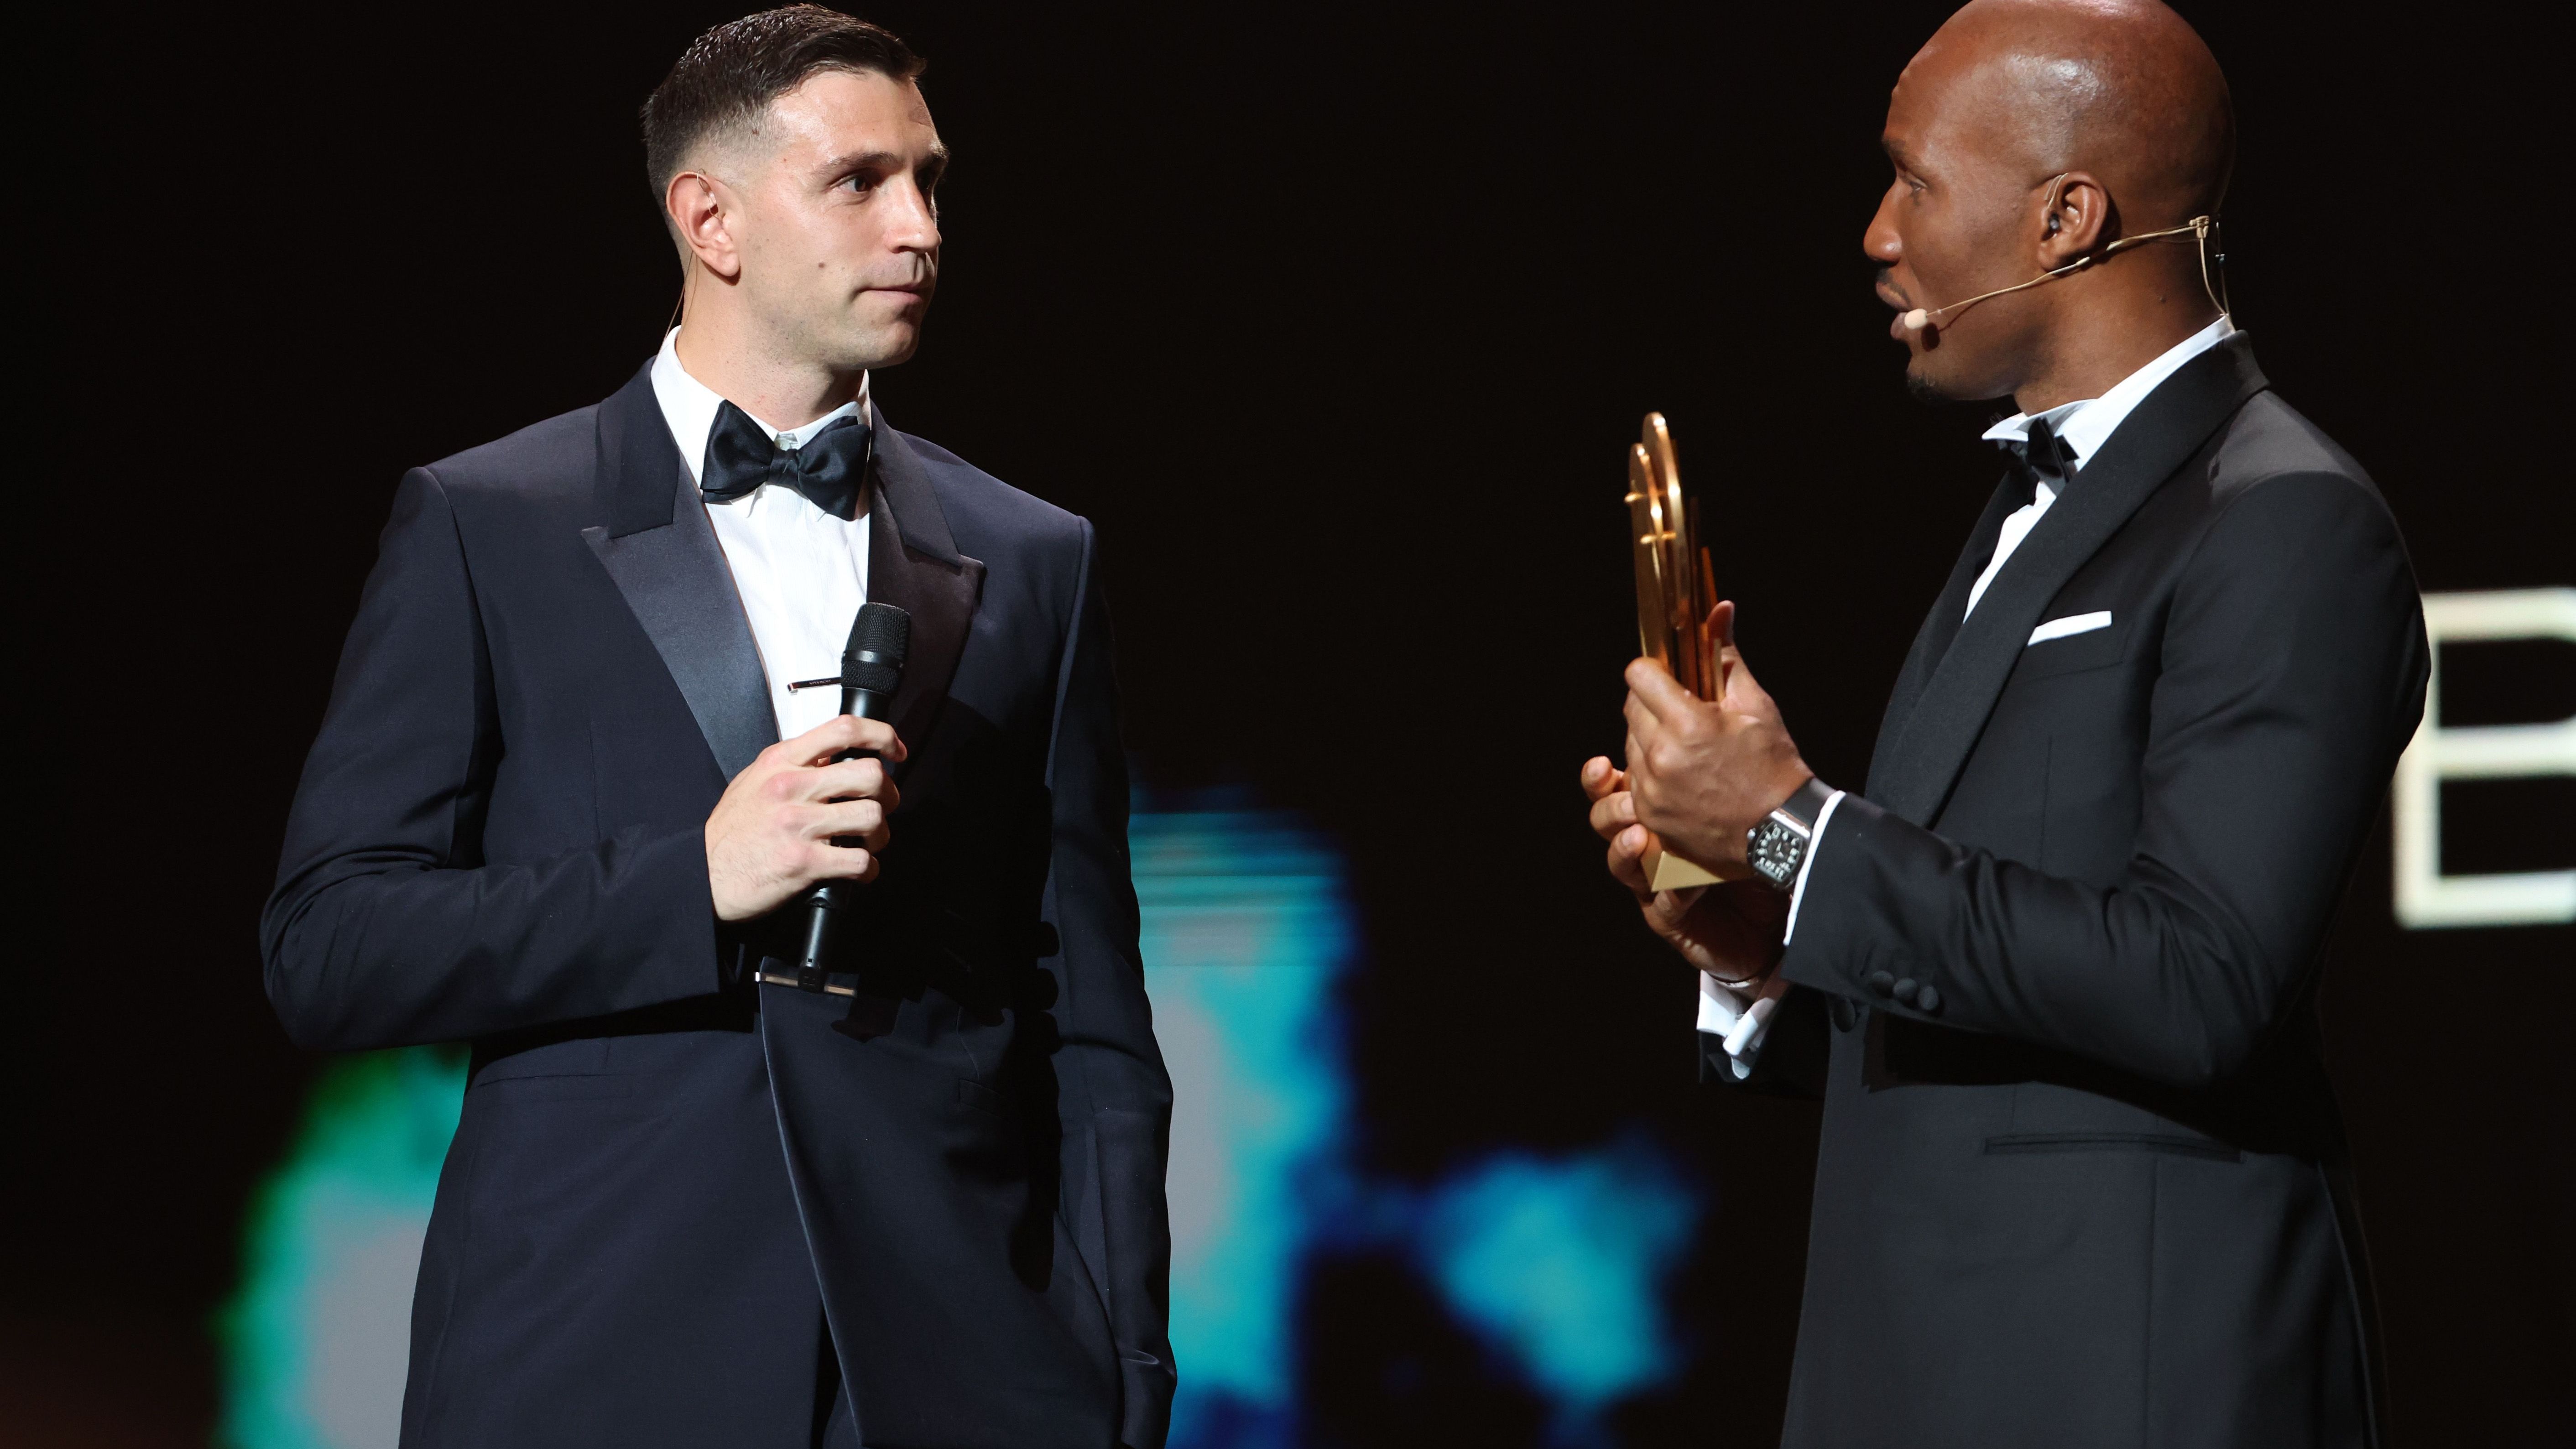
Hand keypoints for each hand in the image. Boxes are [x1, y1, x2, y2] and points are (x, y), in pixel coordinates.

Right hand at [705, 715, 906, 921]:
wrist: (702, 875)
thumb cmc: (729, 833)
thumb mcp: (754, 782)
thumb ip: (793, 766)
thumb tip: (834, 759)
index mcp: (780, 761)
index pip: (843, 730)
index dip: (880, 735)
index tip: (894, 749)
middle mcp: (791, 787)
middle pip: (869, 774)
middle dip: (888, 793)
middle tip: (882, 805)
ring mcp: (797, 824)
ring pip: (871, 817)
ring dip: (879, 835)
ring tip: (868, 842)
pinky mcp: (803, 861)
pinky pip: (859, 860)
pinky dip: (868, 869)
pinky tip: (858, 870)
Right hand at [1583, 754, 1790, 986]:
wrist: (1774, 896)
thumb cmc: (1750, 839)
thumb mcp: (1732, 794)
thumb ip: (1710, 759)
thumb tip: (1705, 715)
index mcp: (1655, 807)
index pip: (1614, 787)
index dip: (1599, 778)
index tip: (1601, 764)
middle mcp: (1647, 843)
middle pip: (1606, 823)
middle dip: (1609, 810)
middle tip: (1627, 801)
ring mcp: (1654, 882)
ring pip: (1621, 866)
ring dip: (1625, 851)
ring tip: (1640, 838)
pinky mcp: (1671, 919)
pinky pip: (1660, 908)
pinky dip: (1668, 896)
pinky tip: (1684, 886)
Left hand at [1623, 600, 1813, 870]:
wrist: (1782, 831)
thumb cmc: (1774, 765)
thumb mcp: (1756, 705)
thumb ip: (1727, 655)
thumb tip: (1718, 609)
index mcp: (1687, 723)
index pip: (1638, 675)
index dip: (1652, 671)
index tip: (1666, 676)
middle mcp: (1661, 757)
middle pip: (1630, 708)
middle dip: (1651, 703)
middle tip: (1682, 711)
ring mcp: (1651, 790)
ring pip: (1630, 743)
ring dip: (1649, 737)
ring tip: (1686, 746)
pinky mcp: (1649, 815)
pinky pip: (1634, 778)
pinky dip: (1651, 771)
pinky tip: (1681, 773)